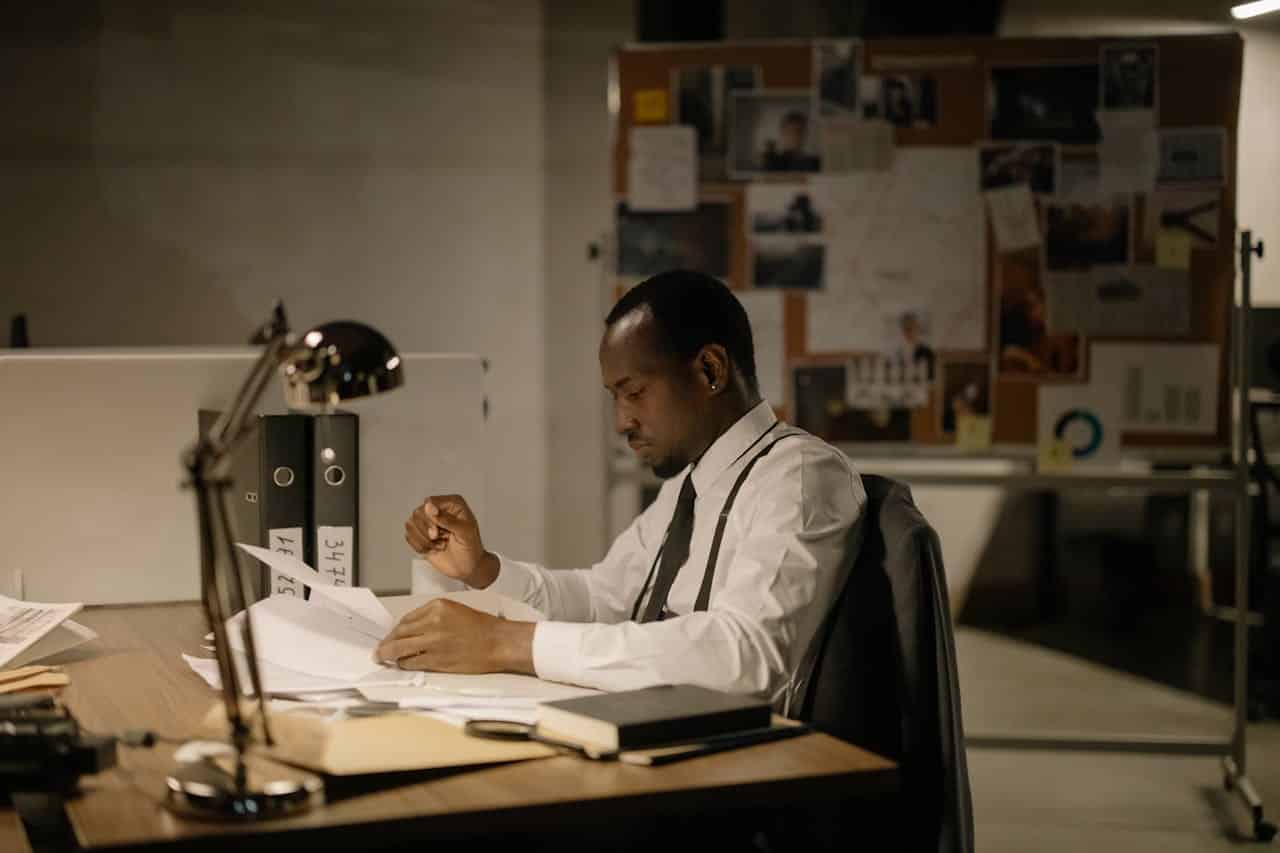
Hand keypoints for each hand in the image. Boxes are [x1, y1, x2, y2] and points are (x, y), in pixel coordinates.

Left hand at [375, 599, 533, 674]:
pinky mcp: (436, 659)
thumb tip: (413, 631)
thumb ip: (433, 617)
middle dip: (387, 642)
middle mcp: (432, 622)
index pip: (407, 618)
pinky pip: (411, 662)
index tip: (391, 635)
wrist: (499, 642)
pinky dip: (404, 664)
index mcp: (437, 606)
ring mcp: (433, 641)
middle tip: (381, 649)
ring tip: (383, 658)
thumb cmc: (483, 627)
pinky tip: (402, 664)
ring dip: (389, 654)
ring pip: (400, 648)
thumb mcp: (456, 611)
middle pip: (400, 633)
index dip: (396, 630)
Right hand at [404, 494, 498, 587]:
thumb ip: (448, 518)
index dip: (430, 517)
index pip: (430, 502)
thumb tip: (430, 508)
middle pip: (418, 513)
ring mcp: (428, 522)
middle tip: (440, 539)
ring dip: (424, 539)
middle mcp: (439, 510)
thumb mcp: (465, 531)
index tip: (437, 531)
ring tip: (440, 545)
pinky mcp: (421, 535)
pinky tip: (433, 549)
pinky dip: (419, 546)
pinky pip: (409, 536)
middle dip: (427, 530)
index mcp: (452, 504)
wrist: (468, 567)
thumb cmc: (471, 547)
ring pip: (411, 524)